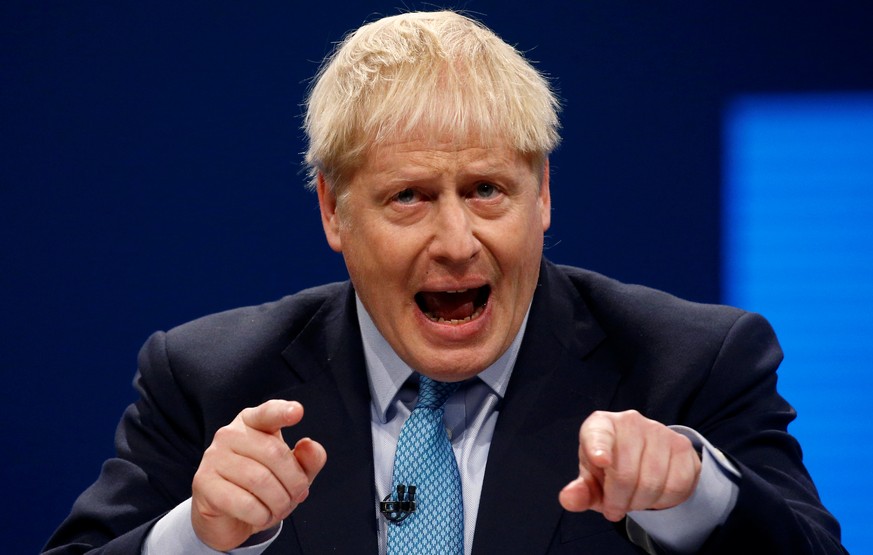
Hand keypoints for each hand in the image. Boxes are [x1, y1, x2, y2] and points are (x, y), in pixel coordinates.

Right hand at [191, 400, 326, 550]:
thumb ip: (309, 459)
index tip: (298, 412)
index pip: (267, 413)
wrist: (229, 519)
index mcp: (252, 423)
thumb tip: (309, 445)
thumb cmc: (264, 489)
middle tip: (298, 496)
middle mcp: (229, 434)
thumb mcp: (294, 473)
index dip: (282, 412)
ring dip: (279, 502)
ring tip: (280, 508)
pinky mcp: (204, 483)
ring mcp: (213, 457)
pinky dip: (261, 515)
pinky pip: (244, 502)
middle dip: (295, 482)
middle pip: (274, 453)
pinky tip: (261, 516)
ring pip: (260, 480)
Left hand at [559, 410, 700, 521]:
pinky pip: (676, 486)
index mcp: (600, 424)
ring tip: (633, 499)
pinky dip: (663, 501)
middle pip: (625, 475)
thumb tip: (568, 499)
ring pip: (652, 484)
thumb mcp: (593, 480)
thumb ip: (580, 491)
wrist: (646, 458)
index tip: (601, 460)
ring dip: (641, 503)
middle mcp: (630, 421)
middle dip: (619, 502)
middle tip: (615, 508)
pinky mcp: (682, 446)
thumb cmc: (610, 469)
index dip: (599, 448)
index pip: (599, 435)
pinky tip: (654, 494)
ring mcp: (659, 431)